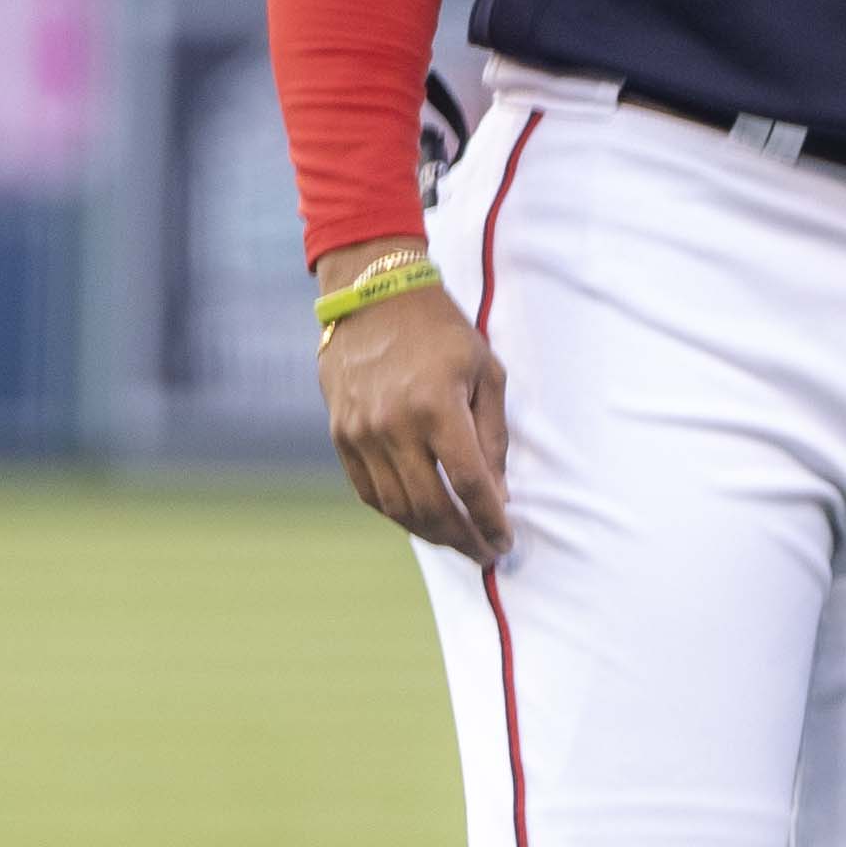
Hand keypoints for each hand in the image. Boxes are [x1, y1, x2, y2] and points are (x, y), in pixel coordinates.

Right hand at [313, 237, 509, 560]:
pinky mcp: (341, 434)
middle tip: (484, 551)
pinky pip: (368, 491)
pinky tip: (419, 519)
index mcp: (438, 407)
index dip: (490, 521)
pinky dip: (396, 513)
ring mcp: (362, 433)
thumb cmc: (441, 331)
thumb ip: (493, 436)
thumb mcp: (486, 372)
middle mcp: (395, 425)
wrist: (373, 295)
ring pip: (398, 507)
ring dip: (431, 533)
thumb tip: (498, 494)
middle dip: (464, 539)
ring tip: (456, 540)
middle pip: (433, 507)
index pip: (469, 485)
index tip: (505, 541)